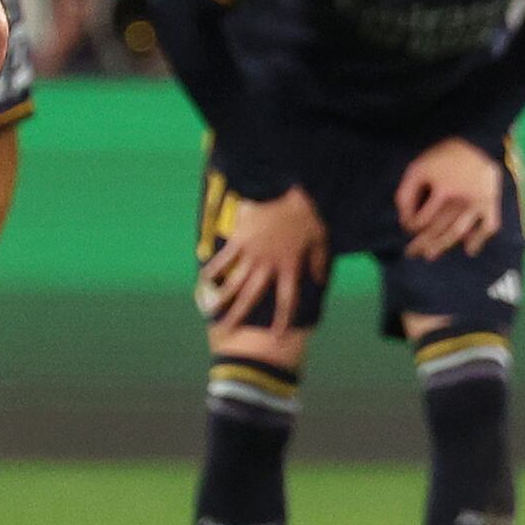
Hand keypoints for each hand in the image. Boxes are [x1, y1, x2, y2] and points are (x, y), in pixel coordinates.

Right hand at [198, 187, 328, 337]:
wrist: (279, 188)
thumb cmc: (302, 212)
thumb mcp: (319, 237)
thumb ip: (318, 261)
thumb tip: (319, 280)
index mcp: (289, 266)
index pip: (287, 299)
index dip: (283, 319)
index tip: (277, 336)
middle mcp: (268, 265)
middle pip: (252, 296)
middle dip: (240, 315)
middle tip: (228, 333)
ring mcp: (251, 253)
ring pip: (234, 281)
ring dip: (222, 298)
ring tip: (212, 312)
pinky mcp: (239, 240)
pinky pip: (225, 259)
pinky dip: (214, 270)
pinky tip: (205, 281)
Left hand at [395, 138, 507, 258]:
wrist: (476, 141)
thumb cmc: (443, 156)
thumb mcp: (418, 168)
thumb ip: (407, 192)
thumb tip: (404, 218)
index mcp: (442, 191)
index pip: (422, 220)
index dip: (411, 225)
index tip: (407, 226)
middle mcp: (460, 201)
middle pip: (438, 229)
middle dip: (422, 243)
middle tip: (411, 253)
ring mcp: (477, 204)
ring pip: (459, 232)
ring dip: (443, 245)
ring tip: (430, 255)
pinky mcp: (490, 203)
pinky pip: (489, 226)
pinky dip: (479, 240)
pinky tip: (469, 250)